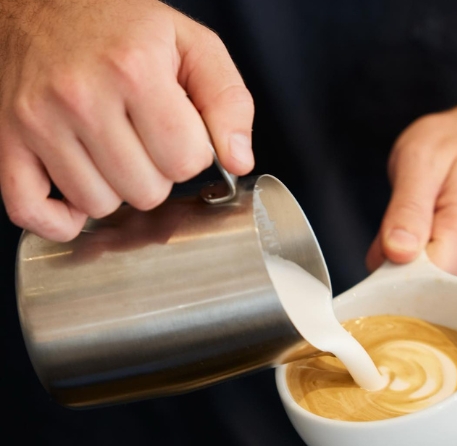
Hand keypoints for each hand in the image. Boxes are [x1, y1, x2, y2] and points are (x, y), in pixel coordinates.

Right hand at [0, 0, 253, 240]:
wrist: (39, 3)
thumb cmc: (121, 27)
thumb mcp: (192, 47)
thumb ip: (228, 103)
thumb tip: (238, 162)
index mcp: (135, 70)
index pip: (186, 163)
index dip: (189, 152)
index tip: (176, 129)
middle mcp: (81, 97)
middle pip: (146, 193)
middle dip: (154, 172)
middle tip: (140, 137)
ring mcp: (39, 122)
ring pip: (99, 206)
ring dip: (114, 188)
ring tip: (107, 148)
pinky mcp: (8, 141)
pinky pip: (32, 213)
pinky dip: (59, 217)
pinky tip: (75, 189)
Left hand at [366, 99, 456, 287]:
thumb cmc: (450, 148)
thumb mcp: (419, 161)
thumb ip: (407, 209)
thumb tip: (399, 253)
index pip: (429, 281)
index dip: (397, 278)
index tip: (381, 260)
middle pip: (430, 297)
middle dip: (396, 281)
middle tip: (386, 244)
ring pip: (430, 299)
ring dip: (402, 280)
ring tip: (400, 240)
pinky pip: (434, 293)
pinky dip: (412, 280)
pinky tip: (407, 255)